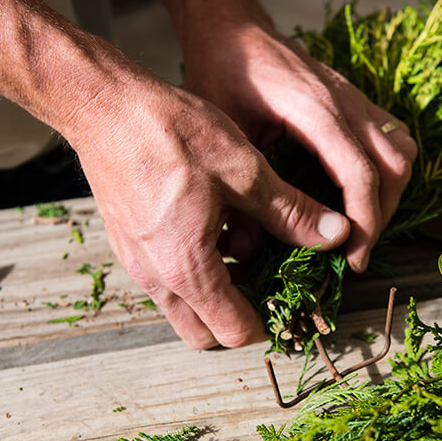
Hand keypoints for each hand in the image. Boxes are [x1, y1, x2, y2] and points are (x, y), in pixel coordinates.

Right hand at [67, 73, 351, 348]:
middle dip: (238, 321)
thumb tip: (338, 235)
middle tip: (269, 284)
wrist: (103, 105)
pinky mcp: (126, 244)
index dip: (270, 323)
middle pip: (203, 335)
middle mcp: (156, 278)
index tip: (293, 298)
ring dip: (214, 297)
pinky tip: (213, 230)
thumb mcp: (245, 171)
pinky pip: (165, 281)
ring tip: (244, 254)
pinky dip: (192, 274)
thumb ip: (291, 213)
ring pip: (181, 309)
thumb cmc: (172, 133)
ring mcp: (136, 263)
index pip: (234, 332)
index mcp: (188, 269)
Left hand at [181, 21, 417, 271]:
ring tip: (361, 228)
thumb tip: (246, 250)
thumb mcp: (224, 134)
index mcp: (315, 109)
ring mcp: (355, 97)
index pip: (361, 174)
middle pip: (394, 167)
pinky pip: (393, 137)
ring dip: (391, 195)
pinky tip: (362, 194)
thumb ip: (240, 190)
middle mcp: (345, 101)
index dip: (364, 224)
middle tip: (354, 255)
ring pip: (403, 152)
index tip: (352, 261)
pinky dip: (389, 171)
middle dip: (381, 218)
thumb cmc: (221, 71)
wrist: (230, 24)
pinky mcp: (354, 99)